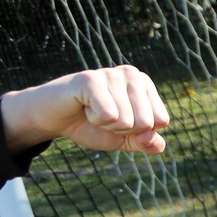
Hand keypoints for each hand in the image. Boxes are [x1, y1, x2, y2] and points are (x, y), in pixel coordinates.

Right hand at [0, 66, 168, 155]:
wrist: (55, 118)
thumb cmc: (92, 125)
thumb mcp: (125, 139)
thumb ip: (146, 143)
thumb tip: (157, 143)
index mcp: (146, 85)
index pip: (161, 121)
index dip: (139, 131)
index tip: (120, 120)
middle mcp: (132, 74)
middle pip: (146, 122)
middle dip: (123, 129)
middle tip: (104, 116)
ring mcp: (111, 73)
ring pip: (127, 121)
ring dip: (106, 124)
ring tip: (92, 110)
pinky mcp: (90, 79)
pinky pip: (109, 115)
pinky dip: (95, 119)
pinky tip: (84, 107)